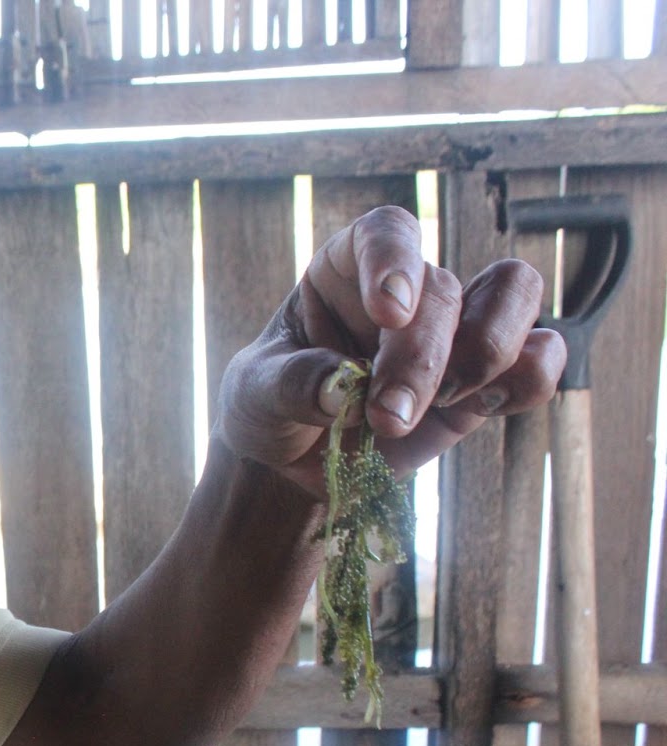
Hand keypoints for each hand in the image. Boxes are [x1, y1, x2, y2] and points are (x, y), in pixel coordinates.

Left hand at [215, 205, 565, 498]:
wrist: (294, 464)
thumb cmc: (270, 407)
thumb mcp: (255, 394)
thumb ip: (291, 384)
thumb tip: (340, 390)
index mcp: (345, 268)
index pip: (385, 233)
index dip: (395, 261)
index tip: (389, 312)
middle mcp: (409, 288)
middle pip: (444, 290)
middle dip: (421, 361)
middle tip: (386, 417)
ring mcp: (453, 330)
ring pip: (516, 294)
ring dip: (488, 353)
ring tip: (440, 406)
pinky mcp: (484, 380)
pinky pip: (538, 359)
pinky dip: (527, 380)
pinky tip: (480, 408)